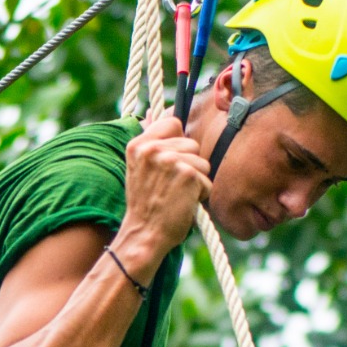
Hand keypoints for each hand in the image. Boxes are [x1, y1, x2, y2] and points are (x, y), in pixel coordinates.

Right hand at [116, 111, 209, 269]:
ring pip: (202, 162)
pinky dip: (201, 195)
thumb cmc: (145, 205)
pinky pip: (207, 180)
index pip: (173, 123)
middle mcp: (153, 149)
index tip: (172, 160)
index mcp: (139, 144)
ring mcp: (171, 160)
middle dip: (189, 165)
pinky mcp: (188, 174)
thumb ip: (151, 142)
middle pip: (192, 143)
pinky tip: (183, 204)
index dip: (178, 142)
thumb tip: (153, 112)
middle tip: (171, 186)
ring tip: (177, 195)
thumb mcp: (140, 168)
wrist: (144, 234)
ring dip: (196, 181)